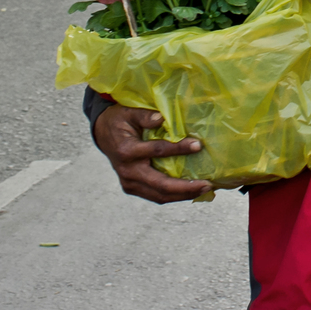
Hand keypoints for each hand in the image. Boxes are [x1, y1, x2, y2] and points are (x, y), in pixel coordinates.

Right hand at [94, 105, 212, 203]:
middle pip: (160, 185)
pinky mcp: (132, 188)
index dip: (178, 149)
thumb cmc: (119, 121)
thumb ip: (145, 116)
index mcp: (127, 151)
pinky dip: (174, 196)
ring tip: (204, 190)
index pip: (157, 151)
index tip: (198, 146)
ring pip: (159, 196)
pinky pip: (155, 196)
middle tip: (207, 184)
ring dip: (183, 195)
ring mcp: (129, 183)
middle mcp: (128, 171)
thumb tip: (162, 119)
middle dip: (185, 188)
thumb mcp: (129, 113)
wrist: (103, 134)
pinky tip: (190, 192)